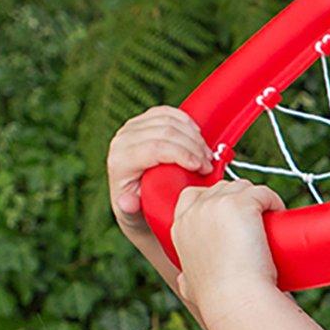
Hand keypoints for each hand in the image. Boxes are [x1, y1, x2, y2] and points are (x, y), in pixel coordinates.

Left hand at [107, 107, 214, 239]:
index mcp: (120, 161)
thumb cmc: (139, 210)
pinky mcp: (142, 120)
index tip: (202, 167)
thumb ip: (130, 209)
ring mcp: (131, 127)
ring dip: (194, 136)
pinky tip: (197, 136)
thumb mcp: (133, 216)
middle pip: (165, 132)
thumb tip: (127, 202)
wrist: (136, 201)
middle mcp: (122, 140)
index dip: (183, 154)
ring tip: (206, 155)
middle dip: (193, 146)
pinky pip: (168, 112)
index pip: (155, 148)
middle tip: (209, 164)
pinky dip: (186, 122)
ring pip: (169, 120)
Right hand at [171, 179, 285, 327]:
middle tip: (255, 223)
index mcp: (180, 227)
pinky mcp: (242, 203)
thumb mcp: (189, 286)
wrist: (235, 298)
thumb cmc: (218, 298)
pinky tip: (279, 213)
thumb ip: (185, 280)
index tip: (233, 215)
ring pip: (243, 186)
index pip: (193, 195)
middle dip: (240, 199)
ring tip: (270, 221)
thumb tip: (186, 283)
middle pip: (221, 188)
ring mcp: (217, 204)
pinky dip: (274, 200)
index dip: (215, 199)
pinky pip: (263, 191)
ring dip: (258, 199)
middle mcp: (195, 211)